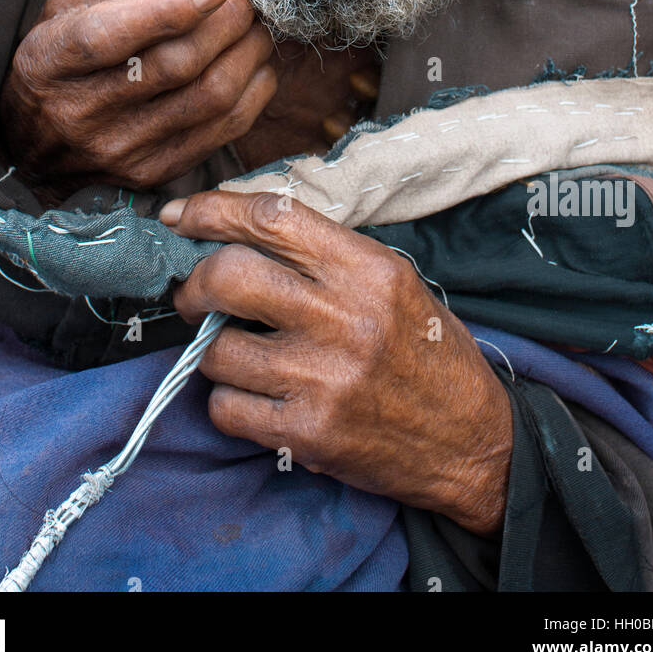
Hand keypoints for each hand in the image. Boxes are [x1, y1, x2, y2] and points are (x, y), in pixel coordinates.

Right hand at [0, 0, 276, 198]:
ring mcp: (122, 149)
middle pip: (174, 65)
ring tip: (254, 27)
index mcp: (50, 61)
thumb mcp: (68, 12)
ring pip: (209, 96)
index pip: (110, 37)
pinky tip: (255, 64)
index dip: (170, 9)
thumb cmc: (61, 64)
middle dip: (225, 23)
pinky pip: (225, 128)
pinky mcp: (157, 172)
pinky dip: (253, 90)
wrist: (36, 153)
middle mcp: (82, 112)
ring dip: (247, 54)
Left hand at [164, 190, 512, 534]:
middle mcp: (343, 318)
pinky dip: (229, 400)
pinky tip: (257, 397)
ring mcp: (322, 379)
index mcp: (366, 269)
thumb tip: (236, 231)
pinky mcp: (307, 434)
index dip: (212, 210)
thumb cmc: (426, 353)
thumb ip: (323, 255)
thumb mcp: (393, 282)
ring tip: (239, 352)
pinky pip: (226, 407)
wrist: (472, 441)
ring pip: (215, 348)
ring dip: (212, 349)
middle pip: (228, 276)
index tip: (180, 216)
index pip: (271, 217)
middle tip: (195, 293)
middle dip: (194, 282)